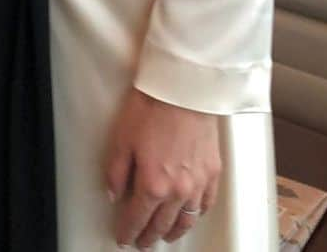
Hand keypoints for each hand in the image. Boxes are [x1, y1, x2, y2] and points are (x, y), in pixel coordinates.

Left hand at [106, 88, 220, 246]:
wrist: (183, 91)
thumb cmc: (151, 109)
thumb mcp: (121, 139)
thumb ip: (116, 172)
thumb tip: (113, 193)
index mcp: (152, 185)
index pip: (137, 218)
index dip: (128, 230)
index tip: (124, 237)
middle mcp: (177, 191)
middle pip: (161, 224)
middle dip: (149, 235)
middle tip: (142, 241)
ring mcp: (198, 184)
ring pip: (186, 219)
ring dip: (174, 231)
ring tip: (165, 236)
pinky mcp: (213, 172)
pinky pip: (205, 204)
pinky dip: (196, 214)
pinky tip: (191, 215)